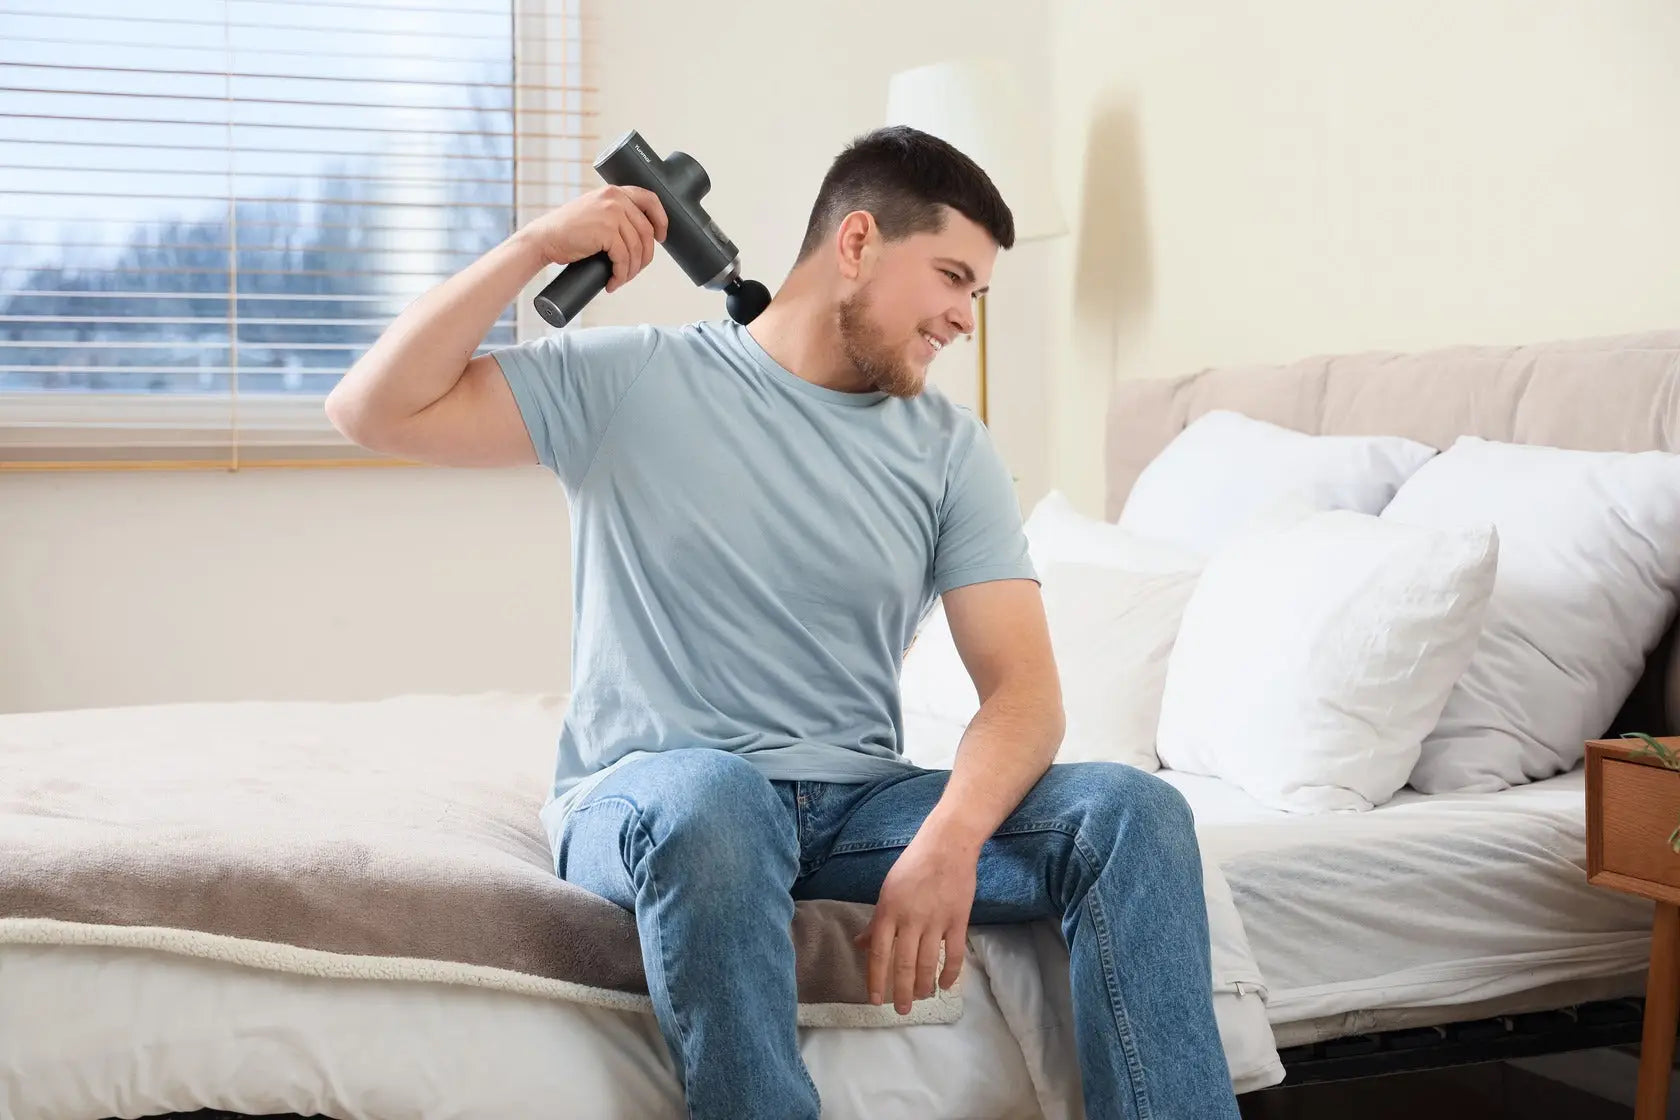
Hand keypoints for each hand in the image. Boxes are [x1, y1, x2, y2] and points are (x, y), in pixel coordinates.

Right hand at [516, 185, 669, 293]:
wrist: (544, 238)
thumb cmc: (568, 231)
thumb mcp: (595, 212)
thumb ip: (615, 214)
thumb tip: (642, 235)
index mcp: (615, 192)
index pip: (651, 199)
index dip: (661, 220)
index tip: (661, 238)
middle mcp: (616, 198)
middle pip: (647, 231)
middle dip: (644, 257)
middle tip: (633, 271)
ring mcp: (612, 213)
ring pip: (637, 248)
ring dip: (631, 270)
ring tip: (620, 279)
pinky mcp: (606, 232)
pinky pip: (624, 258)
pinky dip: (621, 275)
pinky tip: (613, 282)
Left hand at [854, 833, 977, 1013]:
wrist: (947, 846)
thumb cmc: (913, 867)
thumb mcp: (888, 891)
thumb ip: (877, 922)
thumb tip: (860, 944)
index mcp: (888, 911)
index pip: (878, 953)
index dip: (876, 980)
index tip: (875, 1001)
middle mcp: (910, 919)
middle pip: (903, 964)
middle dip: (901, 992)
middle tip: (901, 1010)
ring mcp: (936, 920)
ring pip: (928, 963)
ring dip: (924, 985)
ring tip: (921, 998)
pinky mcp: (958, 920)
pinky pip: (955, 954)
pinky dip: (950, 974)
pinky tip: (946, 985)